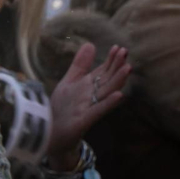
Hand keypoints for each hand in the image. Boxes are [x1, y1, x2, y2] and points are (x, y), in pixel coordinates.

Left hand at [47, 43, 130, 168]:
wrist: (51, 133)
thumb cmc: (62, 108)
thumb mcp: (70, 82)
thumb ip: (80, 65)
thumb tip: (91, 44)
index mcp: (89, 86)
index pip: (103, 71)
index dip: (111, 60)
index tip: (120, 47)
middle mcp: (92, 96)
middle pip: (107, 79)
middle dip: (117, 66)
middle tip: (126, 52)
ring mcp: (90, 108)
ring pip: (107, 93)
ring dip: (118, 81)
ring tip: (128, 68)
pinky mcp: (85, 120)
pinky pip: (98, 110)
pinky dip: (108, 103)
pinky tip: (119, 95)